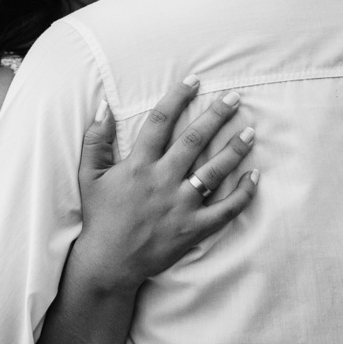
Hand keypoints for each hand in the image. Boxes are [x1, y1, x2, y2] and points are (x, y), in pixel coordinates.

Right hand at [70, 77, 258, 293]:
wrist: (109, 262)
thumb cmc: (100, 216)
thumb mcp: (89, 175)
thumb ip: (95, 140)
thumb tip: (104, 108)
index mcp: (138, 164)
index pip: (160, 121)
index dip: (178, 97)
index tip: (194, 81)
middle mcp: (162, 180)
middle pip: (194, 139)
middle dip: (216, 115)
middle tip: (235, 97)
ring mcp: (181, 205)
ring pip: (214, 171)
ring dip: (234, 149)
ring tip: (250, 131)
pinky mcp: (194, 228)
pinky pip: (225, 210)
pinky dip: (242, 193)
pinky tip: (253, 177)